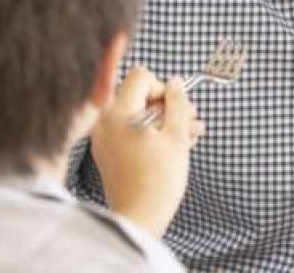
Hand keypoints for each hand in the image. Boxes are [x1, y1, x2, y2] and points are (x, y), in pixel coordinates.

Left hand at [90, 66, 201, 235]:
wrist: (139, 217)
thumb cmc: (159, 180)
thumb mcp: (177, 135)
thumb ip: (178, 103)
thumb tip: (176, 83)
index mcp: (119, 113)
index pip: (140, 77)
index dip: (163, 87)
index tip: (176, 107)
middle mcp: (104, 121)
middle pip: (138, 94)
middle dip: (167, 105)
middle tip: (190, 120)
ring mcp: (103, 137)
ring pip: (136, 113)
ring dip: (163, 120)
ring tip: (190, 135)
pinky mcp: (106, 151)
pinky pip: (129, 130)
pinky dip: (150, 132)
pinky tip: (173, 145)